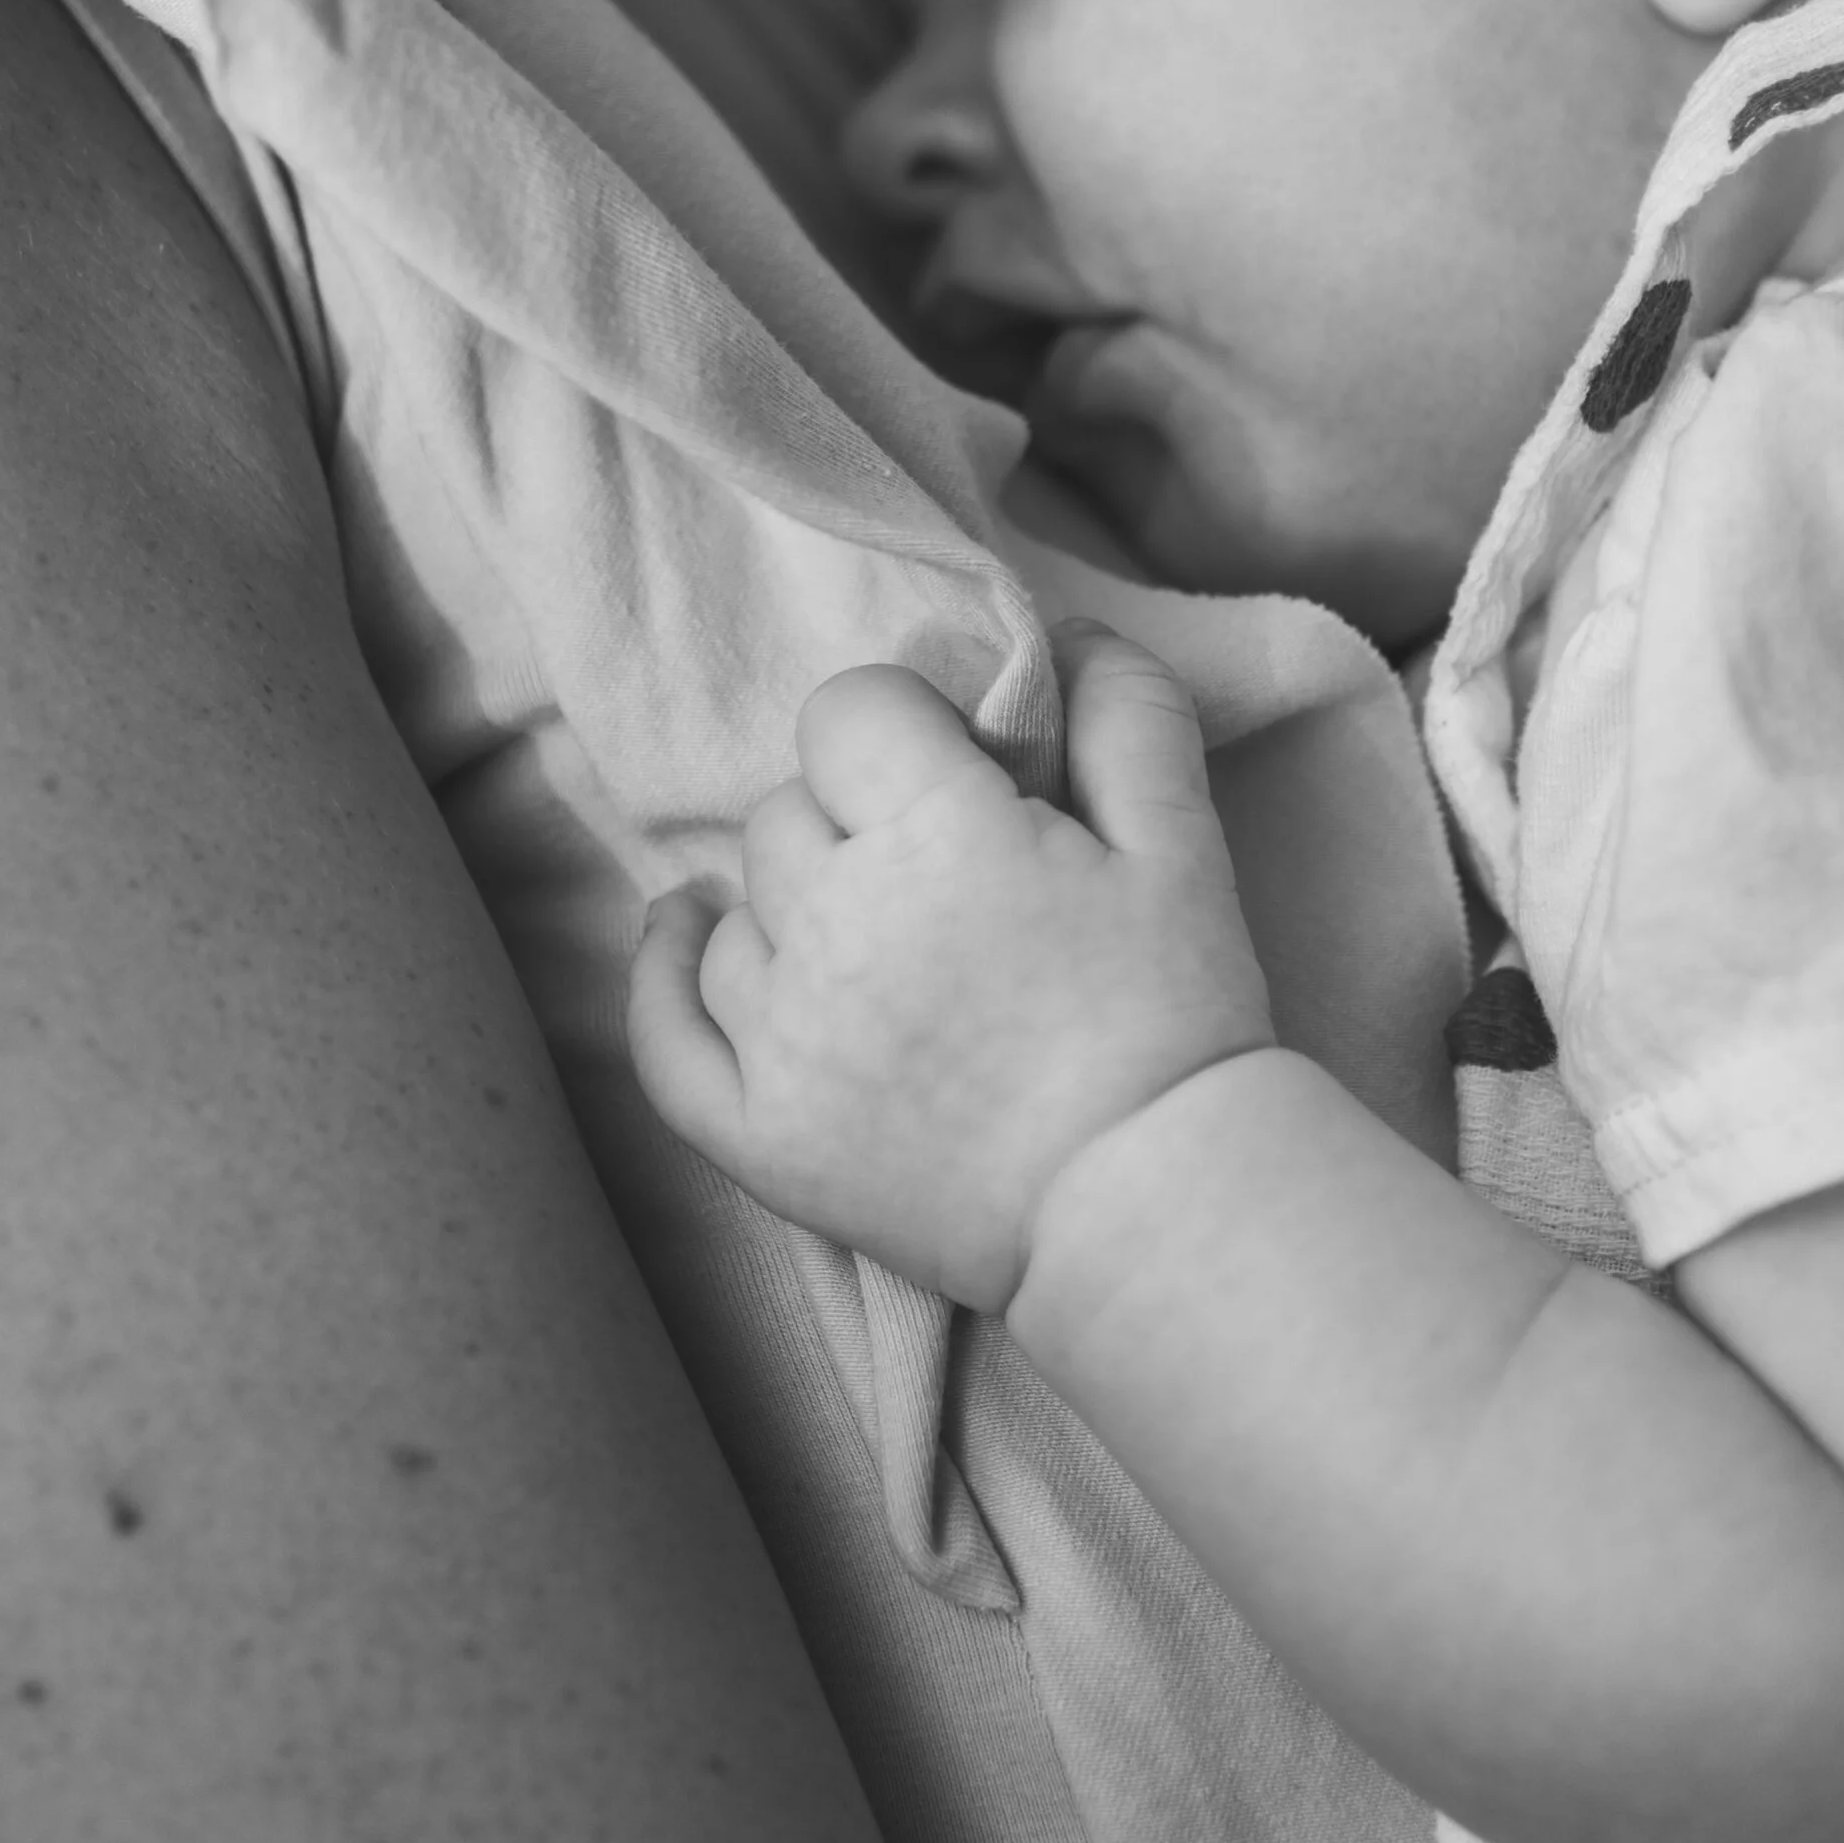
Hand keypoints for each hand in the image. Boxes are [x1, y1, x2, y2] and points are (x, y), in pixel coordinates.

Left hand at [626, 621, 1274, 1312]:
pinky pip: (664, 1035)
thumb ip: (1128, 715)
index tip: (967, 779)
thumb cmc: (1173, 1017)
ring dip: (794, 905)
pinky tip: (686, 931)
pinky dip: (662, 976)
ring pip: (737, 911)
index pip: (849, 712)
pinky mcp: (760, 1137)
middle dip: (859, 817)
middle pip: (790, 811)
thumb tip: (1066, 632)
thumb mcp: (1180, 843)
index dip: (907, 730)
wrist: (1151, 1210)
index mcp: (934, 836)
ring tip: (880, 943)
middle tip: (948, 878)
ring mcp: (783, 1040)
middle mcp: (834, 926)